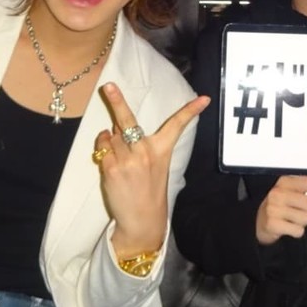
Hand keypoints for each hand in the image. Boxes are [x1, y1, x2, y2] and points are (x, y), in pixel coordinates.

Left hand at [94, 82, 209, 259]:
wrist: (142, 220)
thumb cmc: (149, 191)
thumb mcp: (156, 166)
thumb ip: (139, 144)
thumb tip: (116, 125)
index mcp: (161, 150)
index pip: (177, 125)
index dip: (190, 111)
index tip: (204, 98)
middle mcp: (144, 152)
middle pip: (128, 121)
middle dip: (117, 101)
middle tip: (108, 85)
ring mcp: (126, 160)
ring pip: (110, 135)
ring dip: (110, 140)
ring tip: (119, 157)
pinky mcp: (111, 169)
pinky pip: (101, 148)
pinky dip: (102, 150)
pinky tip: (110, 161)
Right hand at [256, 175, 306, 245]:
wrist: (259, 222)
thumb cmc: (280, 206)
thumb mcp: (291, 192)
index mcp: (284, 182)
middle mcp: (277, 193)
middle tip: (304, 213)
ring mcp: (273, 208)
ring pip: (305, 219)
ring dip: (303, 223)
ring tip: (292, 220)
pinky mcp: (272, 224)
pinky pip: (298, 231)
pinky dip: (297, 232)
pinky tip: (288, 228)